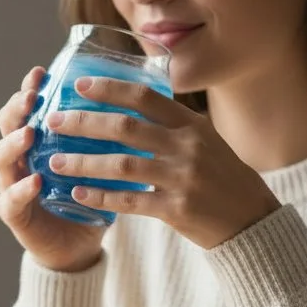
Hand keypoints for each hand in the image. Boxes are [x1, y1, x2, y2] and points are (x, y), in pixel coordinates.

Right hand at [0, 67, 105, 272]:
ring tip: (29, 133)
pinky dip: (19, 190)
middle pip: (7, 125)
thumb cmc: (91, 199)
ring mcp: (12, 185)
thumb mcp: (101, 163)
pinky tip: (33, 181)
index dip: (31, 89)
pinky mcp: (15, 215)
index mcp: (39, 141)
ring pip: (1, 158)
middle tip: (32, 97)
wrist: (79, 246)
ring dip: (13, 143)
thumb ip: (110, 137)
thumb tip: (146, 100)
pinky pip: (9, 200)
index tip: (42, 72)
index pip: (28, 107)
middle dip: (17, 108)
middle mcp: (20, 158)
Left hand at [45, 76, 280, 249]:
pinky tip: (78, 194)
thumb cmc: (223, 178)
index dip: (110, 88)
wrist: (252, 221)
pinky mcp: (177, 209)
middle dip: (84, 122)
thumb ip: (172, 126)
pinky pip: (130, 201)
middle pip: (126, 127)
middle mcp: (187, 146)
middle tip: (53, 121)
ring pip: (121, 165)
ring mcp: (182, 178)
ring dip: (83, 162)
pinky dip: (101, 197)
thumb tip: (129, 107)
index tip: (79, 85)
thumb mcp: (205, 141)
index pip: (145, 97)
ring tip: (54, 161)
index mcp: (192, 124)